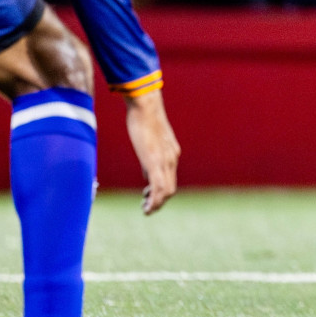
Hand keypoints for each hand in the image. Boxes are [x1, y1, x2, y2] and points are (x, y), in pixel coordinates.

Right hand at [124, 90, 180, 214]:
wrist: (145, 106)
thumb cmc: (143, 119)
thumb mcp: (149, 141)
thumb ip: (150, 158)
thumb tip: (147, 173)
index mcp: (171, 153)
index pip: (170, 178)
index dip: (161, 191)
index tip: (148, 196)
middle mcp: (172, 158)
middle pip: (170, 188)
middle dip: (160, 201)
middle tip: (147, 207)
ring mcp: (165, 161)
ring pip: (166, 191)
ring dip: (157, 204)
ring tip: (147, 210)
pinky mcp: (154, 162)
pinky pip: (158, 187)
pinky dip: (154, 201)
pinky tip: (147, 208)